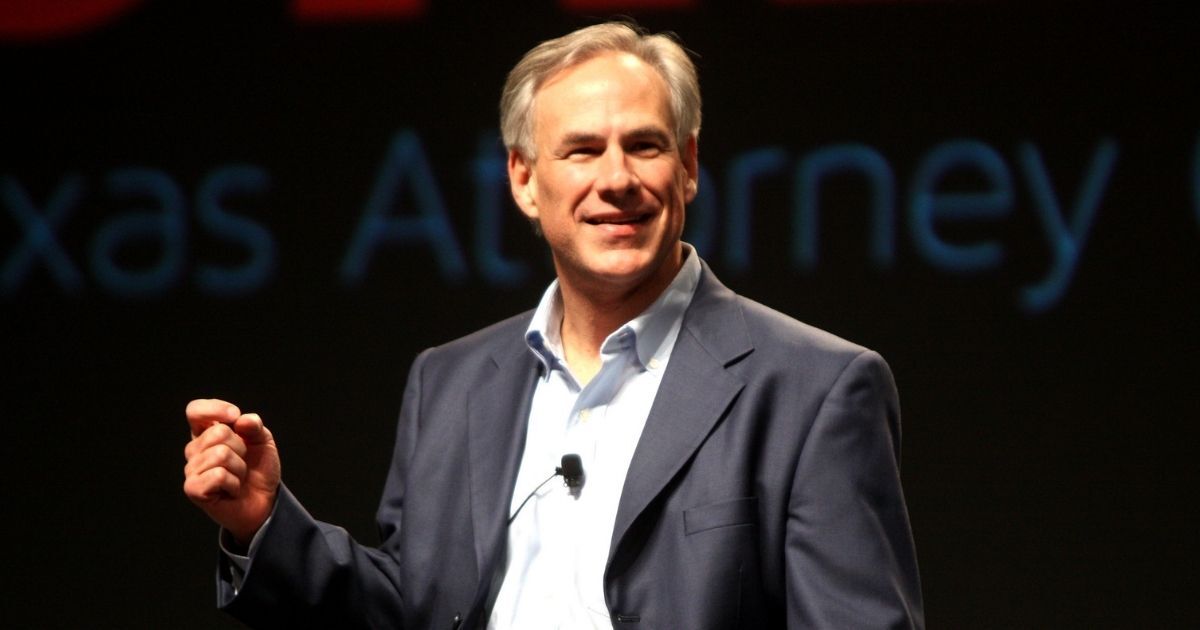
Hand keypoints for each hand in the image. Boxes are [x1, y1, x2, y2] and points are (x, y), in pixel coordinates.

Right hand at [183, 399, 280, 546]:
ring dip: (240, 468)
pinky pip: (219, 475)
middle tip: (242, 462)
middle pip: (218, 432)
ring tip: (238, 478)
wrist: (264, 502)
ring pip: (220, 454)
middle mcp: (194, 450)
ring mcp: (191, 470)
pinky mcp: (193, 489)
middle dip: (241, 447)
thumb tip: (241, 420)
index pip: (195, 411)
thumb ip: (254, 425)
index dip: (215, 409)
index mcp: (206, 433)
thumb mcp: (262, 441)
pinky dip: (234, 483)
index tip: (235, 416)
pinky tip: (232, 491)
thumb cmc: (258, 469)